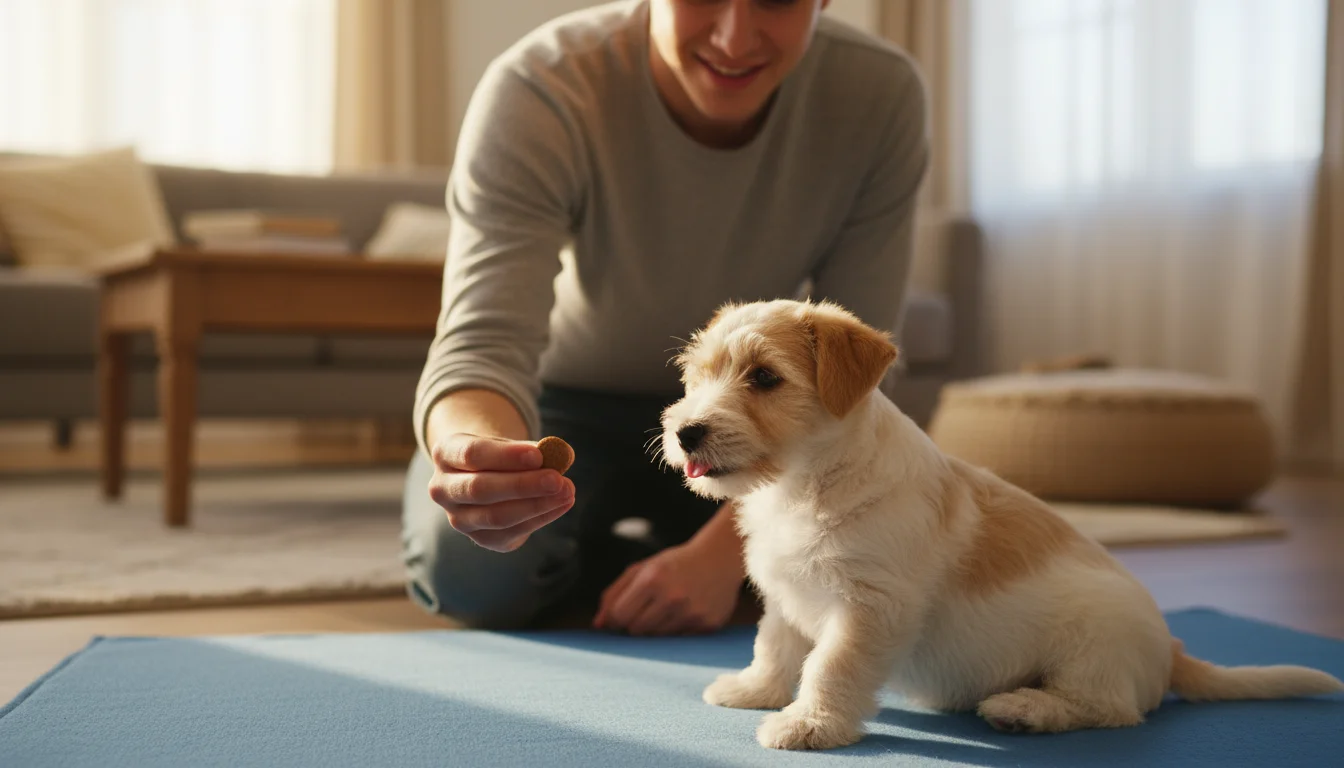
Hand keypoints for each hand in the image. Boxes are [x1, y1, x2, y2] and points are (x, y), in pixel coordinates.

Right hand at [428, 432, 574, 552]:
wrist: (489, 476)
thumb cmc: (503, 455)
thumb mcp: (512, 445)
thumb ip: (536, 449)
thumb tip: (562, 454)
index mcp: (445, 453)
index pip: (472, 454)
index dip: (506, 456)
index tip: (539, 455)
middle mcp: (442, 488)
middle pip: (480, 489)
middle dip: (523, 485)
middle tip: (557, 479)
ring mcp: (458, 519)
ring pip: (496, 516)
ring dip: (536, 505)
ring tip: (567, 491)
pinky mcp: (480, 538)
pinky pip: (511, 532)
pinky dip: (541, 518)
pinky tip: (562, 504)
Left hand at [593, 540, 743, 635]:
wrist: (720, 559)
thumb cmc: (674, 564)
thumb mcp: (642, 569)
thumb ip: (614, 594)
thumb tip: (598, 626)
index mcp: (652, 579)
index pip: (619, 616)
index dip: (617, 617)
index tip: (624, 612)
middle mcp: (673, 597)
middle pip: (636, 630)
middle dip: (635, 623)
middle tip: (648, 608)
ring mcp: (692, 613)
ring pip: (657, 639)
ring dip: (656, 628)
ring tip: (667, 609)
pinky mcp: (707, 625)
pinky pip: (679, 641)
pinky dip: (677, 631)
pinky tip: (685, 613)